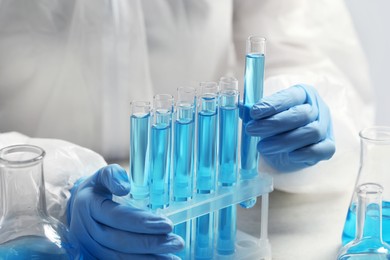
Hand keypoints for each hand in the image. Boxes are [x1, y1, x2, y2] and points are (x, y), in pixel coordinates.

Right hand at [67, 164, 183, 258]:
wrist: (77, 207)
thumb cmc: (97, 189)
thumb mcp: (101, 175)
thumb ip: (113, 176)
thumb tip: (125, 187)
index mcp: (89, 206)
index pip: (117, 217)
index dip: (142, 222)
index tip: (168, 225)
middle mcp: (86, 230)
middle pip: (120, 241)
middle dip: (151, 244)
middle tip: (177, 242)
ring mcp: (89, 247)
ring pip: (118, 257)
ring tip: (173, 259)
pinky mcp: (95, 256)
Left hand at [246, 84, 334, 171]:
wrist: (294, 145)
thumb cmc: (279, 125)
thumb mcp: (266, 115)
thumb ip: (254, 111)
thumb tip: (240, 106)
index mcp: (302, 94)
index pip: (290, 96)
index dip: (272, 104)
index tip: (253, 112)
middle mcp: (317, 108)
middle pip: (301, 114)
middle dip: (274, 123)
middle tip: (252, 130)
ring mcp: (325, 127)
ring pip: (311, 132)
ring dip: (284, 141)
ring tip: (262, 147)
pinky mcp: (328, 146)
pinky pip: (323, 149)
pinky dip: (306, 153)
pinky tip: (290, 155)